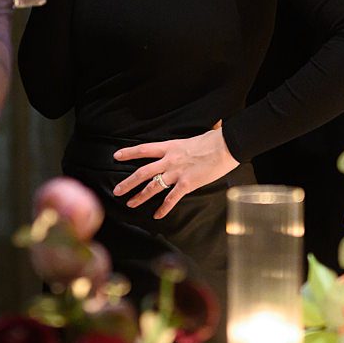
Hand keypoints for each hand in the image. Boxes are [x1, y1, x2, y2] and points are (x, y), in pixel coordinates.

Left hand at [111, 127, 236, 217]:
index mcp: (170, 147)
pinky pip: (171, 199)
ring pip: (152, 187)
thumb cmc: (215, 139)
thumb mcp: (195, 136)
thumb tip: (209, 127)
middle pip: (142, 172)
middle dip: (128, 183)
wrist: (226, 146)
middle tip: (116, 191)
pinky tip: (157, 215)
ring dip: (140, 197)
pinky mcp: (187, 184)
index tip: (116, 156)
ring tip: (130, 204)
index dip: (128, 153)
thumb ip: (191, 140)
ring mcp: (177, 173)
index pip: (144, 150)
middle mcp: (169, 160)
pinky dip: (163, 209)